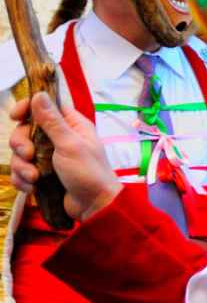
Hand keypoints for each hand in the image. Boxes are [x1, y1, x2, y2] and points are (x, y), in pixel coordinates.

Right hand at [9, 94, 121, 219]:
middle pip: (25, 131)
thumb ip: (52, 122)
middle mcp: (59, 138)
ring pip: (20, 153)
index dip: (27, 108)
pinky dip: (23, 179)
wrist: (94, 207)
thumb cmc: (89, 173)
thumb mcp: (70, 145)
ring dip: (22, 166)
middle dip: (21, 144)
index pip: (44, 107)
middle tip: (29, 154)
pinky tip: (32, 187)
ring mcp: (49, 157)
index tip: (16, 116)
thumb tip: (39, 94)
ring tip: (34, 177)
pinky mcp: (42, 174)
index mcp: (71, 126)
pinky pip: (21, 171)